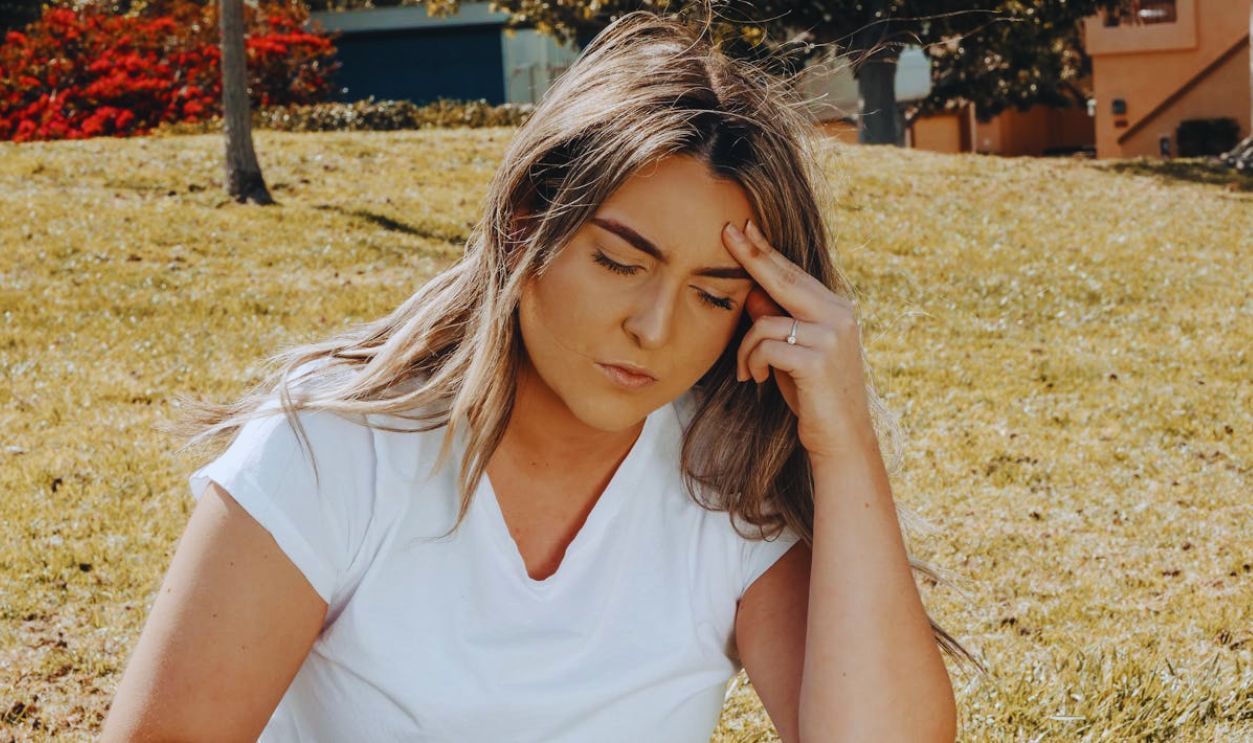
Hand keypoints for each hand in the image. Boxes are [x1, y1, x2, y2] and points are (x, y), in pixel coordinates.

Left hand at [722, 219, 874, 460]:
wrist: (841, 438)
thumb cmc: (813, 395)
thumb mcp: (792, 352)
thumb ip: (778, 320)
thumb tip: (751, 291)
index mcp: (837, 309)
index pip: (794, 273)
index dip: (766, 251)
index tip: (744, 228)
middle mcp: (839, 315)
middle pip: (784, 278)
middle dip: (751, 256)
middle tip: (726, 232)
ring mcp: (831, 336)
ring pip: (765, 321)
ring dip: (746, 349)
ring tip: (747, 372)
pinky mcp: (816, 359)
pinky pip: (766, 347)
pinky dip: (752, 362)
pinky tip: (755, 379)